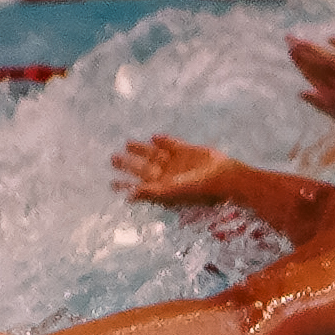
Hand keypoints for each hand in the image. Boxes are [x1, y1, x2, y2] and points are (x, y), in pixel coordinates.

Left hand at [112, 133, 236, 207]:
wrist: (222, 177)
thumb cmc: (195, 189)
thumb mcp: (170, 193)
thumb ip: (149, 193)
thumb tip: (128, 197)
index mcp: (161, 187)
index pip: (139, 185)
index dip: (126, 184)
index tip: (112, 182)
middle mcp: (167, 176)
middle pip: (144, 169)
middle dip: (129, 164)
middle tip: (113, 159)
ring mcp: (177, 163)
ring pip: (154, 155)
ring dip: (141, 150)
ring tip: (127, 143)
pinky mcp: (187, 151)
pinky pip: (172, 145)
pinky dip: (163, 141)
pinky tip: (154, 137)